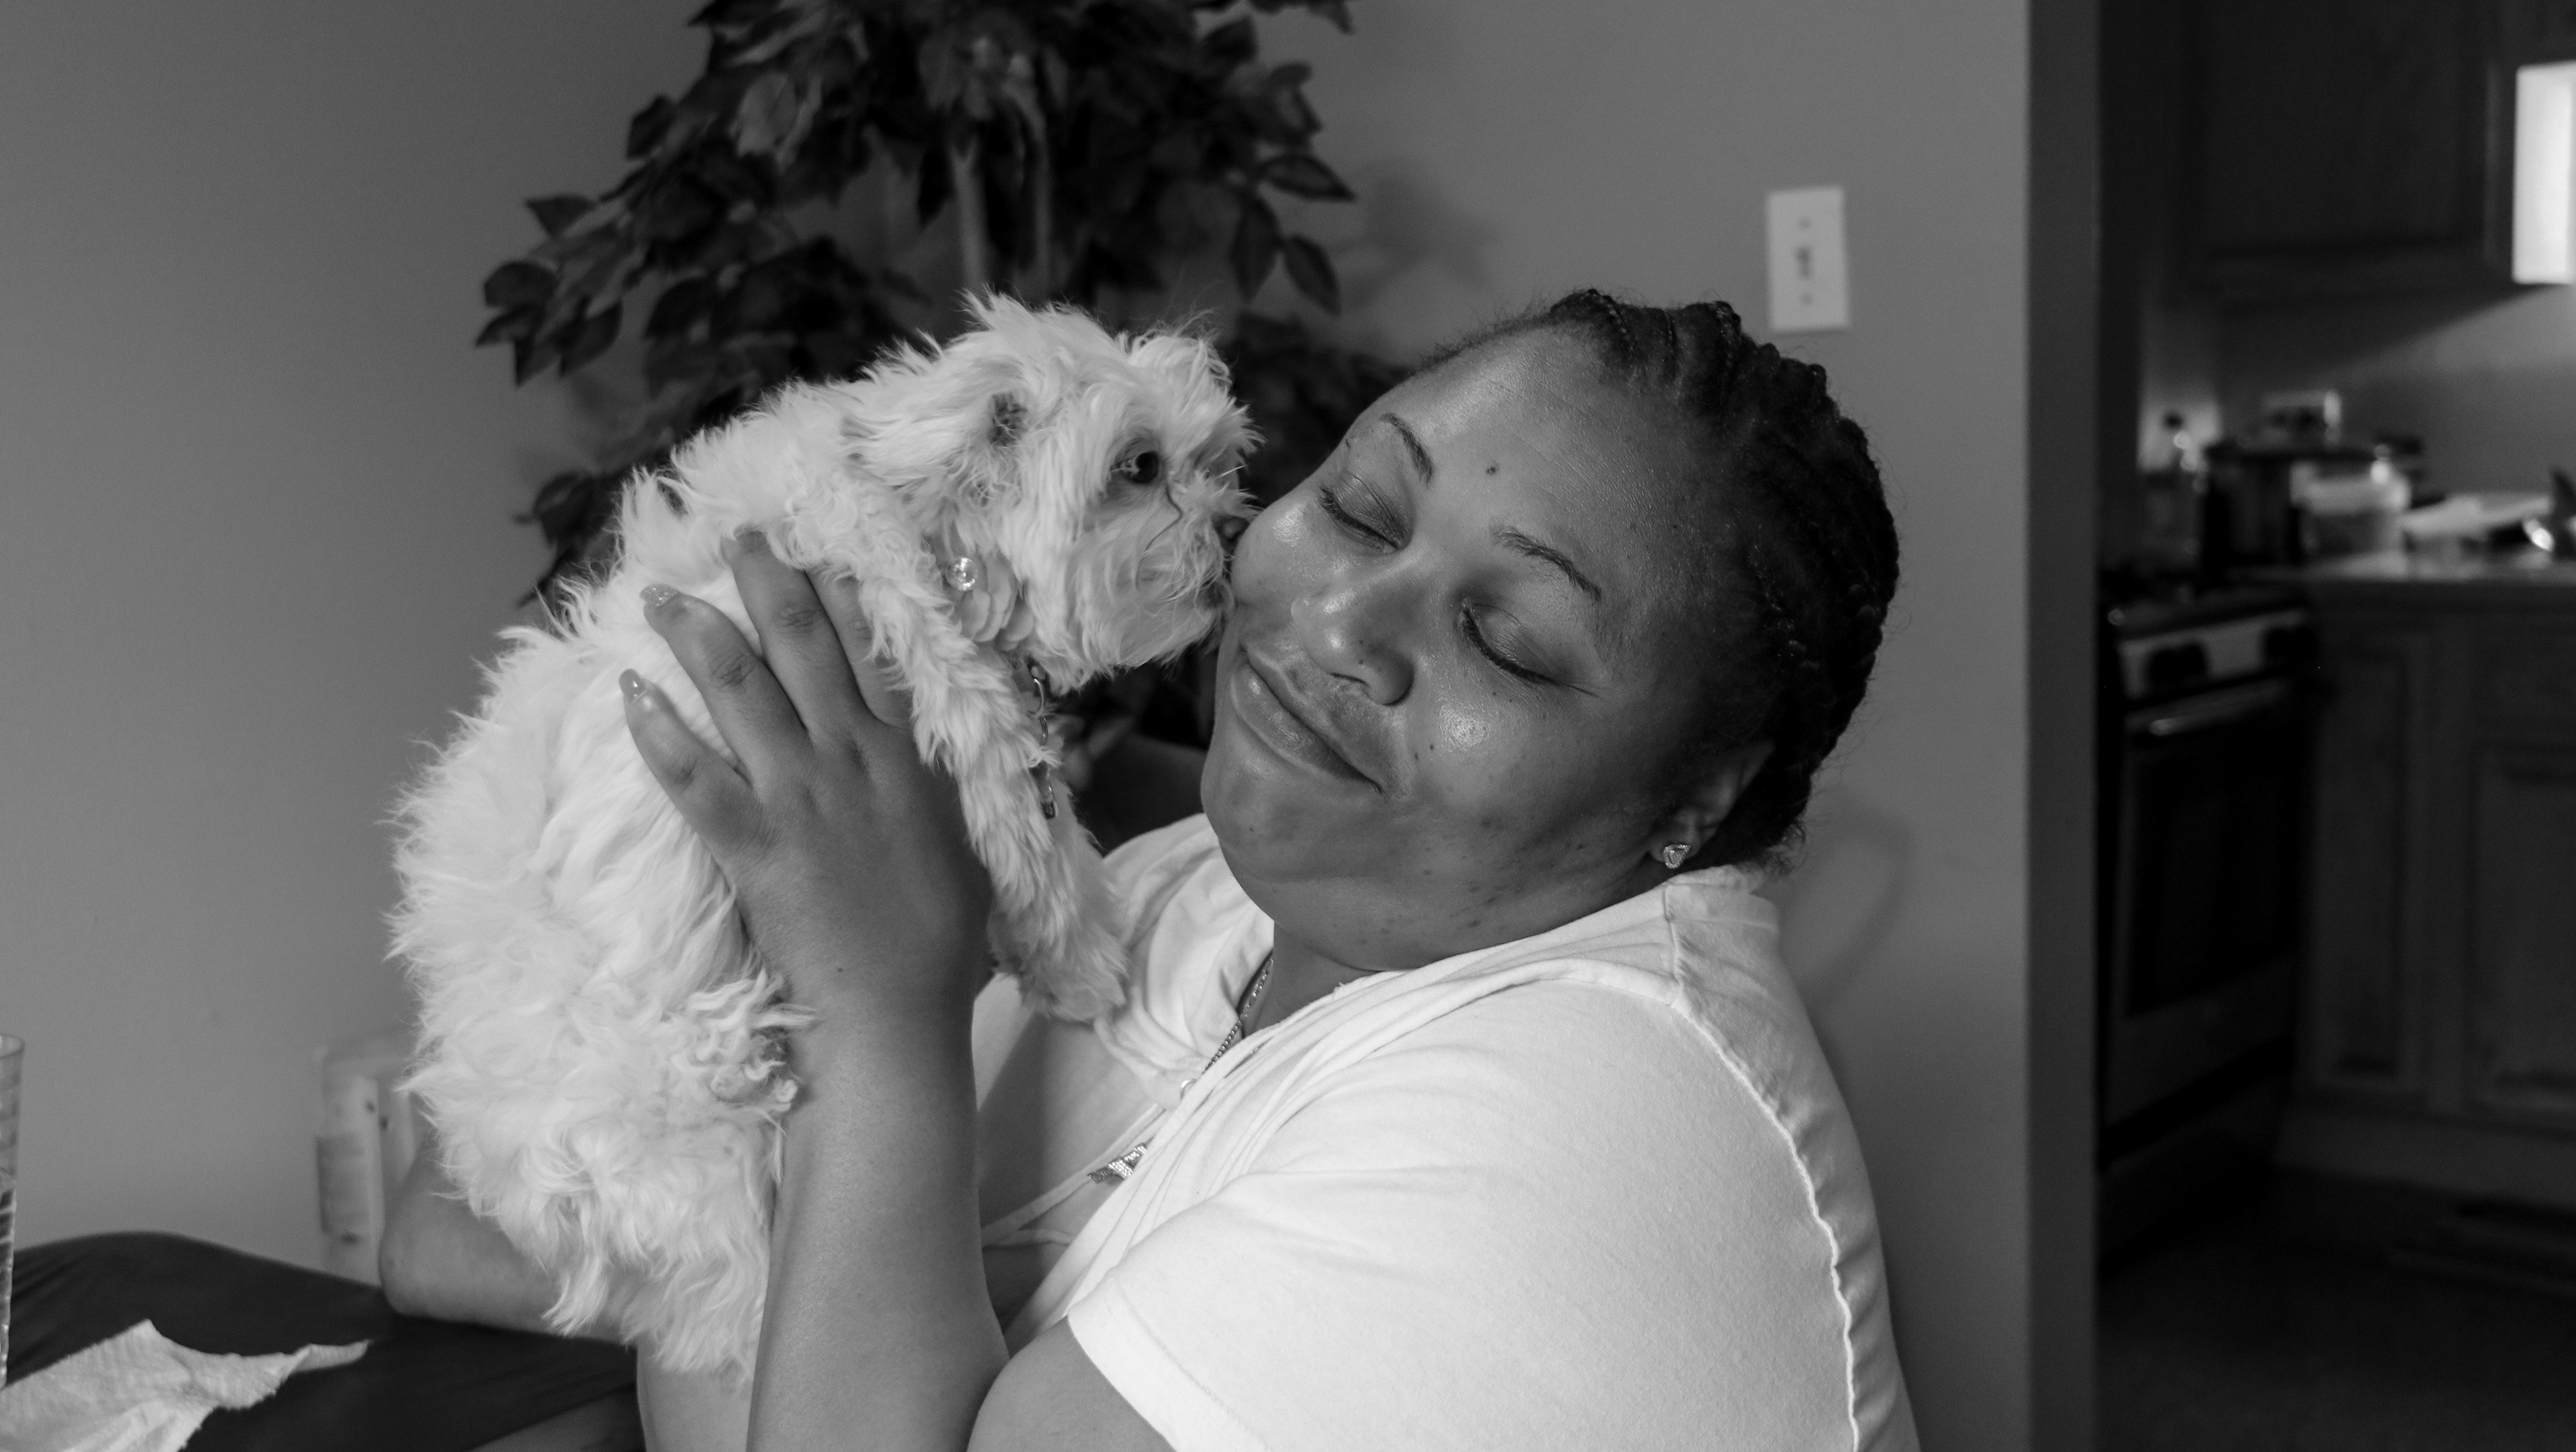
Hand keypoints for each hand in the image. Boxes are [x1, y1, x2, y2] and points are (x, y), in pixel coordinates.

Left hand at [621, 530, 991, 1034]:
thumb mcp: (958, 853)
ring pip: (741, 690)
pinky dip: (660, 731)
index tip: (811, 550)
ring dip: (697, 634)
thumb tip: (930, 770)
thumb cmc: (936, 948)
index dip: (838, 596)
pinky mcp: (753, 844)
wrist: (895, 1013)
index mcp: (905, 761)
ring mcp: (799, 798)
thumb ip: (937, 800)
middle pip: (801, 647)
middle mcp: (851, 760)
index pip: (869, 655)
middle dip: (764, 583)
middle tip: (734, 536)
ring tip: (661, 595)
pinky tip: (630, 693)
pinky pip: (695, 776)